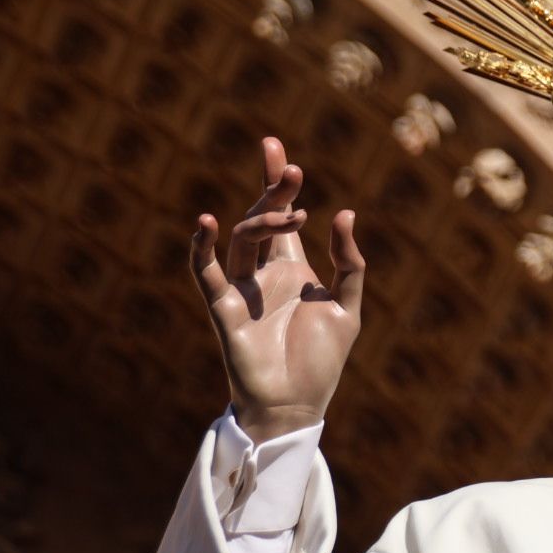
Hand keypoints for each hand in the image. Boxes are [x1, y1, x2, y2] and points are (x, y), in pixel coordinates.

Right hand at [190, 137, 364, 442]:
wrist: (297, 405)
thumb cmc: (321, 362)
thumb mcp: (348, 307)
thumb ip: (350, 263)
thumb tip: (345, 214)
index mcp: (292, 269)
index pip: (282, 216)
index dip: (277, 184)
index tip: (275, 148)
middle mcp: (264, 273)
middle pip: (261, 218)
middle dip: (272, 189)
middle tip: (289, 163)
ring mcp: (241, 288)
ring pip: (242, 239)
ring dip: (263, 218)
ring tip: (289, 211)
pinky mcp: (224, 308)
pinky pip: (206, 273)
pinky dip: (202, 248)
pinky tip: (207, 222)